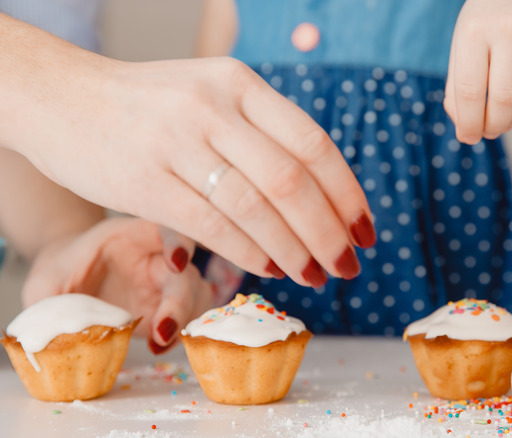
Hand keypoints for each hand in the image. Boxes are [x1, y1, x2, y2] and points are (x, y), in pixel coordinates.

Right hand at [7, 33, 373, 285]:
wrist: (62, 97)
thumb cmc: (150, 108)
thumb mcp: (212, 97)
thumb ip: (261, 134)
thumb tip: (323, 199)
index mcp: (240, 84)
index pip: (314, 144)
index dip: (348, 195)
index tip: (366, 231)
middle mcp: (213, 107)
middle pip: (294, 181)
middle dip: (330, 232)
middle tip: (348, 265)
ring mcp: (178, 143)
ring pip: (258, 208)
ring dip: (297, 250)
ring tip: (316, 275)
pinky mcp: (145, 181)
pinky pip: (214, 226)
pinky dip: (251, 253)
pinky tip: (272, 268)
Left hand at [21, 217, 213, 353]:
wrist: (68, 280)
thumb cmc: (59, 272)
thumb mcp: (44, 284)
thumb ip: (49, 304)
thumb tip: (51, 339)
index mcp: (132, 236)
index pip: (168, 231)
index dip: (178, 243)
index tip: (176, 262)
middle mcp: (159, 257)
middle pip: (186, 273)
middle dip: (181, 303)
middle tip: (161, 333)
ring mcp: (167, 284)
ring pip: (197, 297)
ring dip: (186, 320)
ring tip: (160, 343)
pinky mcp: (168, 308)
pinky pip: (189, 317)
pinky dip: (180, 334)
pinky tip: (158, 346)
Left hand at [445, 0, 511, 143]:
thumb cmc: (486, 20)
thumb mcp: (462, 44)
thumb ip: (457, 86)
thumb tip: (465, 127)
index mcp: (474, 31)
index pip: (470, 92)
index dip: (469, 123)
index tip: (468, 136)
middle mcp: (510, 30)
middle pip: (504, 99)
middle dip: (494, 126)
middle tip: (488, 132)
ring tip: (503, 121)